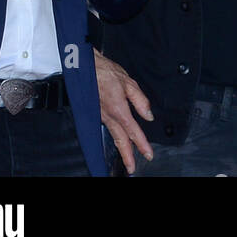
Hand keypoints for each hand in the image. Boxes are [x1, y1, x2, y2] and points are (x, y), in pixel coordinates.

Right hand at [94, 49, 152, 173]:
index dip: (141, 144)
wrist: (87, 68)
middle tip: (133, 168)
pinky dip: (114, 139)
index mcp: (119, 109)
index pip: (133, 131)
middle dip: (128, 156)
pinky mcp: (97, 114)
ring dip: (121, 150)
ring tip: (127, 161)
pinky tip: (118, 143)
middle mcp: (108, 116)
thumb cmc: (107, 72)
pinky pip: (108, 130)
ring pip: (113, 137)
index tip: (148, 154)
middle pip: (120, 141)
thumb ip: (140, 101)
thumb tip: (149, 115)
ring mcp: (101, 116)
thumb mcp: (129, 82)